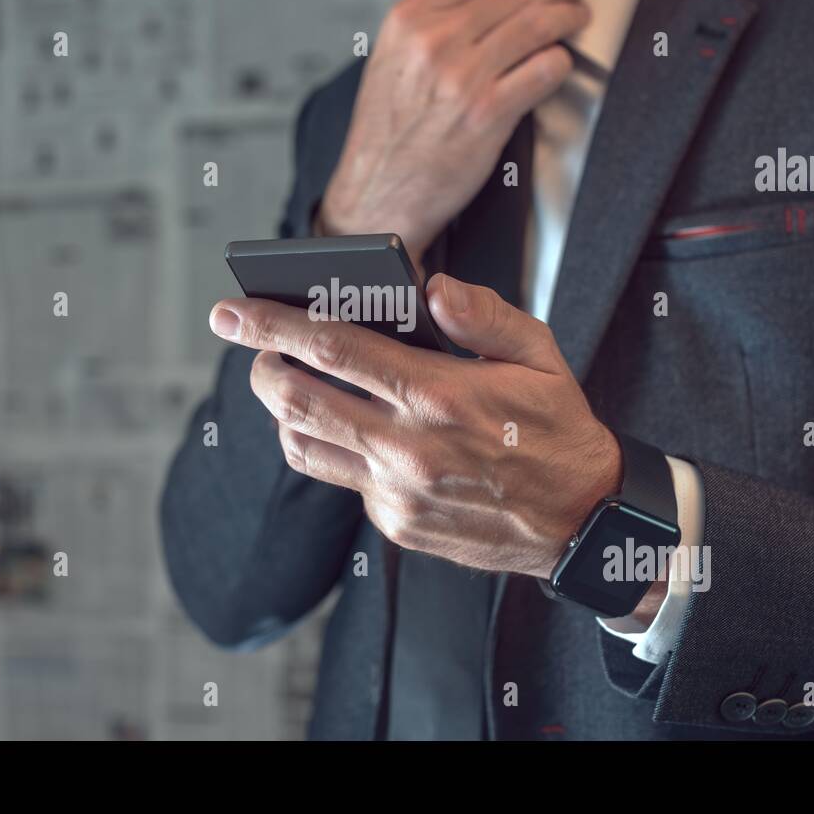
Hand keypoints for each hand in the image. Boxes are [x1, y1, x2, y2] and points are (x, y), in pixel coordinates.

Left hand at [208, 273, 620, 577]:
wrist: (583, 521)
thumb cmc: (558, 429)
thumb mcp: (539, 355)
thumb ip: (482, 315)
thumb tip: (431, 289)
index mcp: (439, 396)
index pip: (332, 349)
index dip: (272, 324)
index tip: (230, 309)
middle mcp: (408, 448)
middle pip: (296, 400)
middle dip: (260, 364)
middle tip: (253, 345)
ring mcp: (398, 493)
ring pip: (303, 446)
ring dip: (284, 410)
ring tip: (292, 383)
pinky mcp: (397, 524)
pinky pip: (343, 480)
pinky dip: (332, 447)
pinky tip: (350, 428)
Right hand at [315, 0, 608, 266]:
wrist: (378, 194)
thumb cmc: (387, 132)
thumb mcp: (389, 57)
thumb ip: (421, 10)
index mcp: (409, 18)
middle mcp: (434, 42)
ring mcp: (461, 78)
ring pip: (537, 25)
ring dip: (570, 15)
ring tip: (581, 14)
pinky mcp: (487, 115)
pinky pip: (543, 71)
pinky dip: (560, 61)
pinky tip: (561, 60)